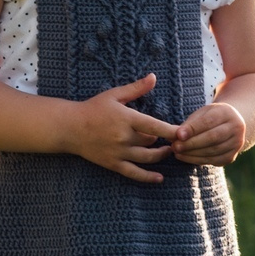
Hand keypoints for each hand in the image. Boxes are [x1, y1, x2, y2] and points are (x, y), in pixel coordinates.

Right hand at [63, 74, 178, 183]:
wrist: (70, 127)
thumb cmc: (93, 108)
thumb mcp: (114, 95)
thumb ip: (136, 88)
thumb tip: (154, 77)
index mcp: (126, 119)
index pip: (154, 126)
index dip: (171, 131)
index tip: (184, 133)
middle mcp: (123, 137)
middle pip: (151, 142)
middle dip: (162, 140)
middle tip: (172, 138)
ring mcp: (118, 152)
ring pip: (146, 158)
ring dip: (160, 156)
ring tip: (167, 152)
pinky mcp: (113, 164)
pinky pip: (134, 173)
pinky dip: (148, 177)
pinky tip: (159, 178)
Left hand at [171, 100, 247, 166]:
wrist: (230, 125)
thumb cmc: (211, 117)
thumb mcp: (202, 114)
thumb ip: (190, 124)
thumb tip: (175, 135)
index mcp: (227, 112)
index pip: (209, 121)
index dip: (193, 129)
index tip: (178, 135)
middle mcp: (236, 128)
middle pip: (212, 137)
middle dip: (191, 143)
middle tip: (175, 146)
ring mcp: (236, 143)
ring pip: (213, 151)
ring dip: (192, 153)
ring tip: (177, 152)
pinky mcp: (231, 156)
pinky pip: (213, 160)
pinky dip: (197, 160)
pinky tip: (185, 157)